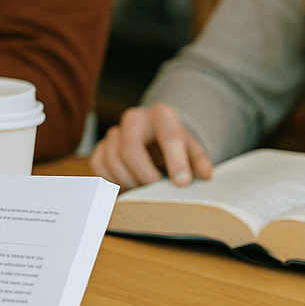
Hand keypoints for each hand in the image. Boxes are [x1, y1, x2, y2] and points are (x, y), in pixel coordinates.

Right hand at [90, 104, 211, 190]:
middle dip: (143, 175)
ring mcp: (114, 132)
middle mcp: (134, 119)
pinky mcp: (100, 148)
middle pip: (130, 149)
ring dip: (129, 181)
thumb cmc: (174, 147)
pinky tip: (128, 186)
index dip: (175, 161)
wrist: (154, 140)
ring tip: (143, 190)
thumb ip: (198, 161)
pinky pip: (99, 168)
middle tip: (155, 189)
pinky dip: (112, 182)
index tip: (182, 183)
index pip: (167, 136)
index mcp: (161, 116)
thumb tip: (205, 175)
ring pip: (112, 161)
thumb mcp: (191, 150)